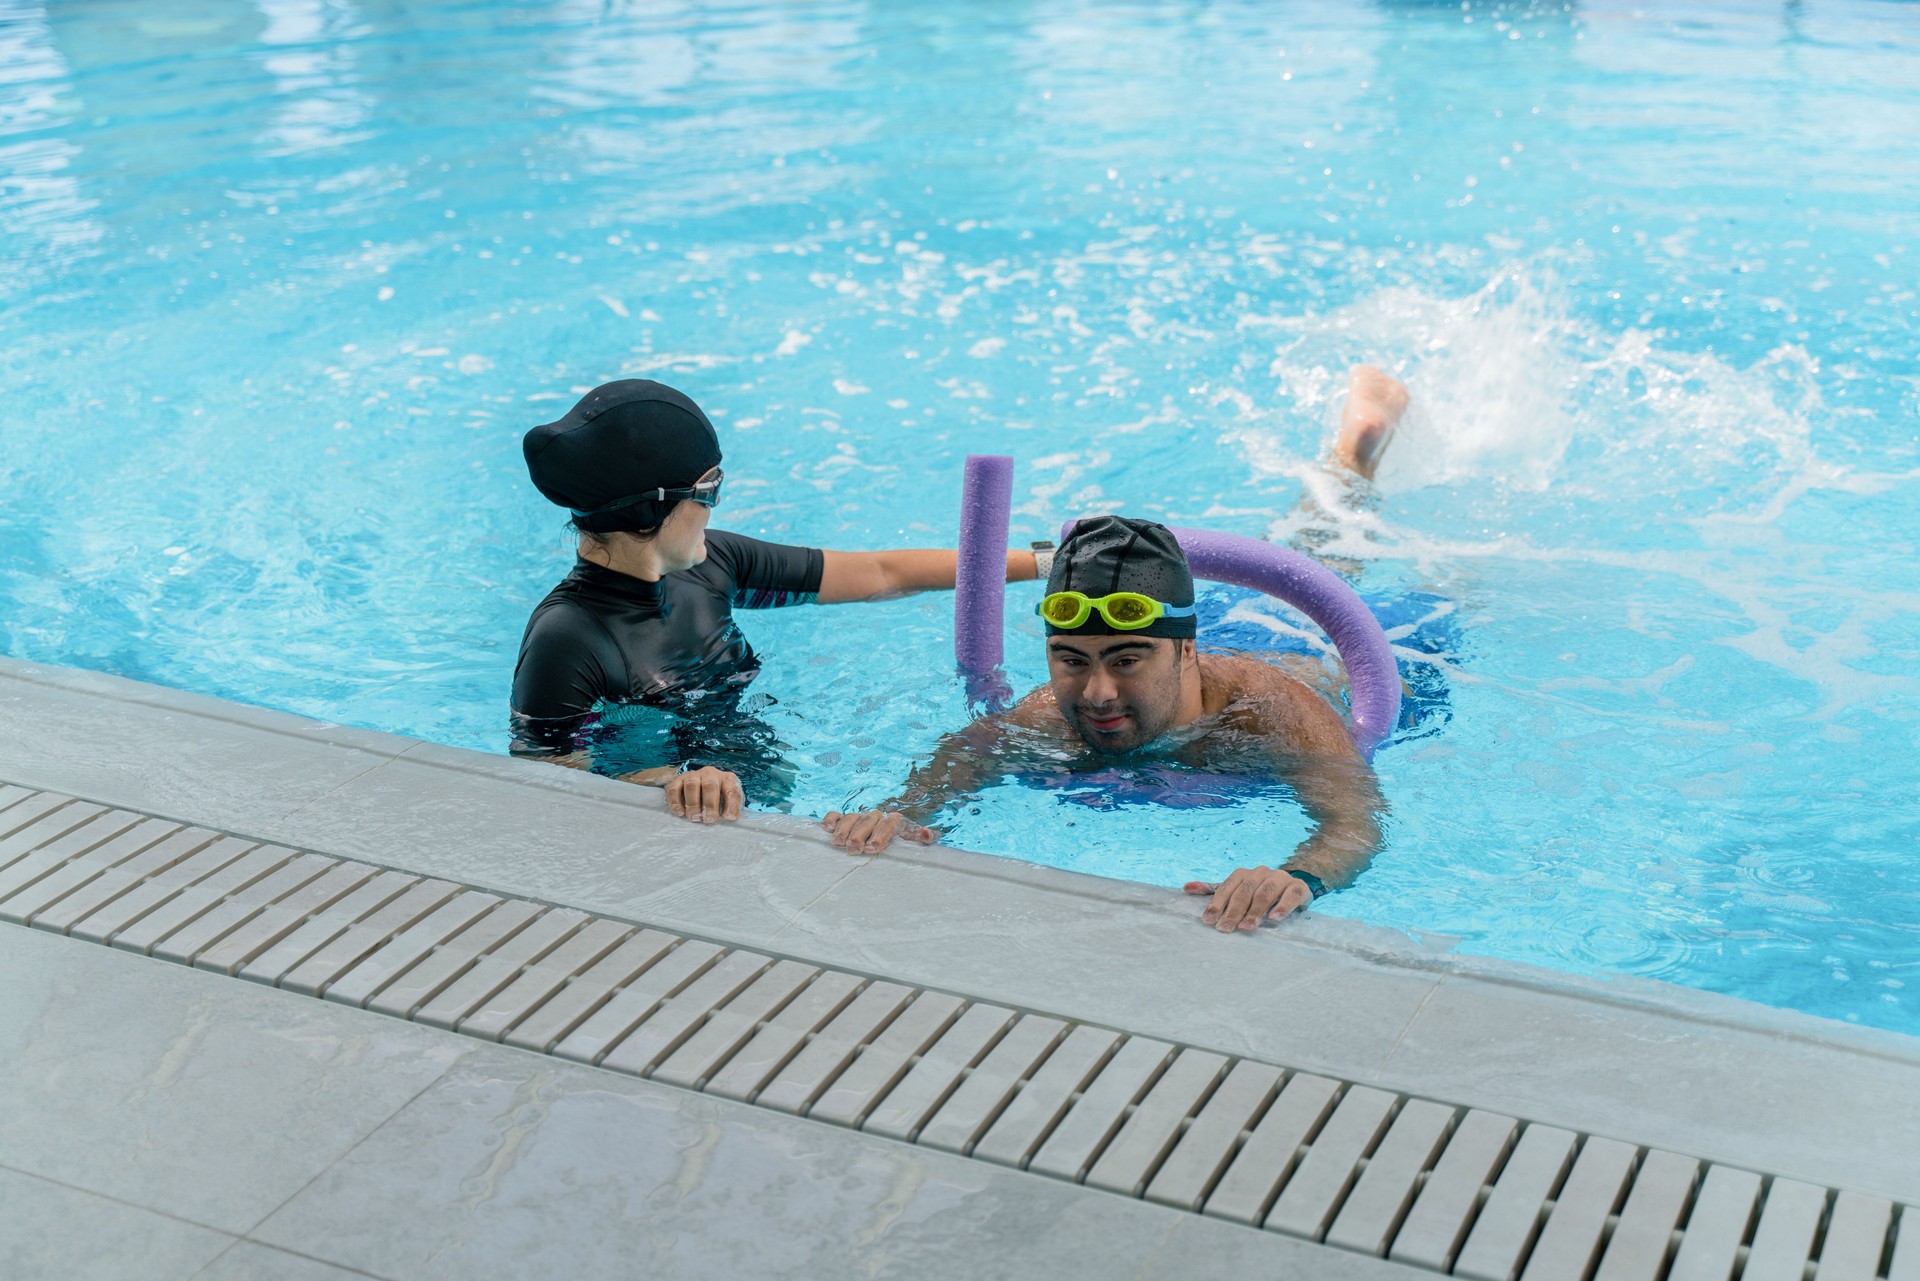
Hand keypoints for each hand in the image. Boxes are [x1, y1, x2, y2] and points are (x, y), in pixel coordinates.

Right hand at [665, 766, 743, 823]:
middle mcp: (710, 774)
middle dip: (709, 805)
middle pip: (709, 786)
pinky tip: (680, 813)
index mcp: (727, 779)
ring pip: (691, 785)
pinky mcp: (678, 780)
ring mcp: (693, 775)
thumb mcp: (728, 802)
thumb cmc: (717, 799)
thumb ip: (731, 809)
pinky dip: (676, 802)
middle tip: (708, 820)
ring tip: (694, 817)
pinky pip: (674, 789)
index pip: (731, 789)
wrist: (697, 787)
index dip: (731, 805)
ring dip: (693, 804)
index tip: (727, 818)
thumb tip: (730, 817)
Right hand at [821, 810, 937, 854]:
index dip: (880, 834)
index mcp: (892, 822)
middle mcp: (875, 818)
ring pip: (850, 818)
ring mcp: (858, 818)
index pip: (888, 823)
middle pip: (867, 821)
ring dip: (844, 830)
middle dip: (859, 835)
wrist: (882, 844)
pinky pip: (835, 815)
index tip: (873, 848)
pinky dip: (831, 820)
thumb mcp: (911, 844)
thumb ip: (920, 839)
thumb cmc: (897, 847)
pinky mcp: (842, 821)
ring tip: (839, 844)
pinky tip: (827, 829)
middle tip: (854, 849)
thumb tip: (927, 834)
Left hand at [1183, 866, 1313, 932]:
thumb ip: (1214, 890)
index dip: (1217, 903)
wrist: (1293, 887)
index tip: (1209, 920)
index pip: (1228, 887)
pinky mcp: (1298, 887)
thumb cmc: (1258, 893)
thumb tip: (1186, 888)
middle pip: (1245, 891)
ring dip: (1255, 911)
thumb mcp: (1236, 891)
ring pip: (1265, 892)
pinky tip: (1274, 918)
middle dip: (1234, 911)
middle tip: (1225, 929)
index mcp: (1244, 874)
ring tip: (1247, 927)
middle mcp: (1261, 873)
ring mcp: (1280, 878)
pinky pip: (1291, 894)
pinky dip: (1282, 906)